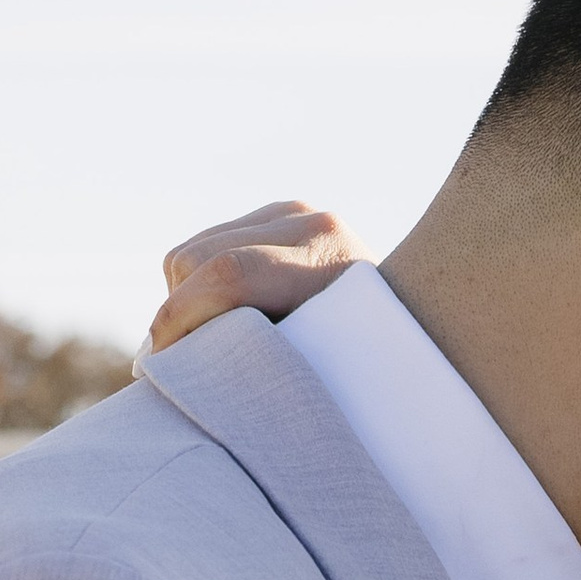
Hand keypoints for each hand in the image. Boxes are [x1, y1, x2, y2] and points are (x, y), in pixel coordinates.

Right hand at [148, 201, 370, 350]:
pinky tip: (224, 313)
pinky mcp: (278, 213)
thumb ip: (256, 357)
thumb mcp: (319, 367)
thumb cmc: (367, 366)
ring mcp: (293, 212)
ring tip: (211, 340)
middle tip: (183, 362)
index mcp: (325, 260)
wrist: (417, 320)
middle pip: (197, 259)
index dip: (181, 317)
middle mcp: (309, 223)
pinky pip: (203, 244)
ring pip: (190, 252)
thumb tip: (172, 366)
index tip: (163, 362)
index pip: (229, 275)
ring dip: (183, 299)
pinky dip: (196, 284)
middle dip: (176, 313)